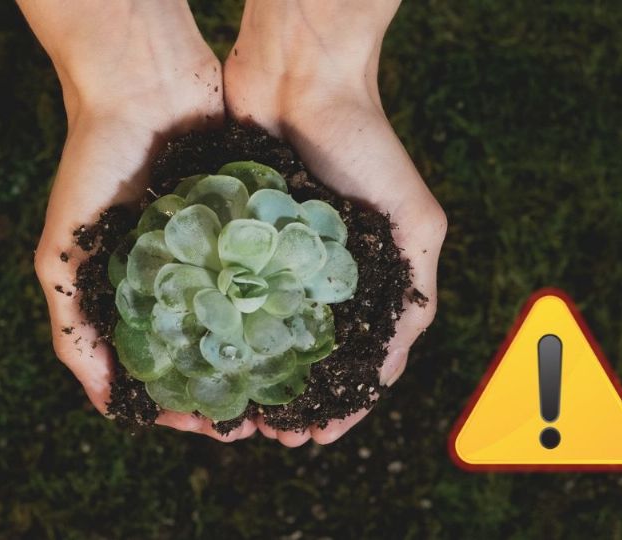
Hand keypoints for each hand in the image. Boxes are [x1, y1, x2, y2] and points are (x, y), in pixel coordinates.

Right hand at [20, 0, 255, 440]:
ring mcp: (220, 250)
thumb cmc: (92, 167)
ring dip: (267, 356)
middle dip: (233, 389)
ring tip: (289, 388)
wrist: (142, 84)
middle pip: (213, 349)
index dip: (180, 402)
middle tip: (260, 418)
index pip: (162, 365)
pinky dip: (289, 302)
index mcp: (136, 292)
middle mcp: (181, 276)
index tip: (206, 426)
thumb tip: (106, 406)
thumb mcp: (63, 253)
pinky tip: (308, 331)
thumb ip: (72, 326)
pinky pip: (276, 269)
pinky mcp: (252, 221)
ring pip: (250, 317)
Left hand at [224, 0, 446, 445]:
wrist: (300, 80)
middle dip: (290, 399)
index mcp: (367, 279)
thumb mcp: (414, 222)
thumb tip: (390, 368)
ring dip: (252, 375)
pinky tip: (206, 358)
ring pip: (261, 333)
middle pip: (304, 355)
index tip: (318, 437)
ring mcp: (275, 258)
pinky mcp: (236, 237)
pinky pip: (225, 292)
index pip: (356, 359)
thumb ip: (415, 291)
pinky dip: (219, 329)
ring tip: (235, 412)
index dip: (342, 401)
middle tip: (269, 435)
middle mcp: (319, 275)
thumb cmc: (366, 146)